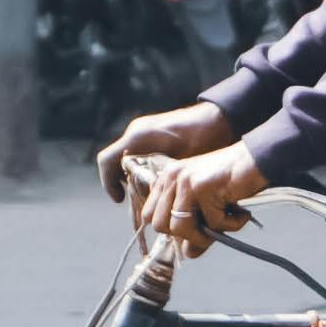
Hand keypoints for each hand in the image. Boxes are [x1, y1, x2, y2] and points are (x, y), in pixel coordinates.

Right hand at [95, 99, 233, 199]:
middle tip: (142, 206)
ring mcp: (144, 133)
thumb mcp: (179, 163)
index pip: (107, 161)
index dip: (109, 183)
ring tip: (154, 199)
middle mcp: (136, 133)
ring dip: (138, 182)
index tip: (120, 199)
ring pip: (130, 163)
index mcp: (137, 137)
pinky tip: (161, 186)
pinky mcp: (154, 137)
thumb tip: (148, 201)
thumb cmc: (202, 137)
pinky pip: (141, 157)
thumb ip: (159, 179)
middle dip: (127, 187)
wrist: (218, 119)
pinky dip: (146, 173)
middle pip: (118, 165)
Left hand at [128, 139, 266, 252]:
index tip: (193, 229)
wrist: (259, 159)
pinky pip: (212, 223)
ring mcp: (185, 181)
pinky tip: (241, 213)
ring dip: (204, 235)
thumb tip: (188, 254)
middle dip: (186, 235)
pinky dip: (231, 225)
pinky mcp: (202, 187)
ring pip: (180, 227)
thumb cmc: (234, 181)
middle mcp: (172, 177)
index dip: (169, 229)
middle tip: (210, 229)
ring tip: (225, 225)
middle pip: (160, 225)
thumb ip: (196, 229)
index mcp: (168, 179)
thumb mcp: (209, 208)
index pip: (149, 215)